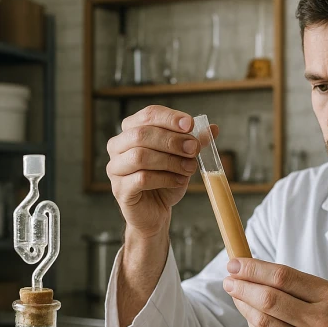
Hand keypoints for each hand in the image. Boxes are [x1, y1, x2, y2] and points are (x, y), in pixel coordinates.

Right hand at [107, 106, 216, 237]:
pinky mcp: (120, 189)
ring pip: (140, 156)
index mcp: (131, 130)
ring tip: (189, 168)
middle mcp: (117, 146)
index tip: (190, 124)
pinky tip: (178, 181)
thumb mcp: (183, 158)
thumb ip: (194, 143)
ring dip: (170, 161)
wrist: (156, 211)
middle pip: (141, 134)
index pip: (148, 115)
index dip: (169, 118)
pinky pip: (141, 179)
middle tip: (193, 149)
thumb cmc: (166, 180)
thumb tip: (213, 128)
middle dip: (171, 140)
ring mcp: (115, 168)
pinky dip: (164, 178)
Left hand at [223, 258, 327, 326]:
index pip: (283, 276)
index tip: (235, 263)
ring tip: (235, 295)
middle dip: (242, 286)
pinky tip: (250, 317)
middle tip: (229, 280)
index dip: (254, 268)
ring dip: (243, 306)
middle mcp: (321, 321)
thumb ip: (299, 287)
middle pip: (269, 298)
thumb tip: (257, 271)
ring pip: (263, 321)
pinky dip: (253, 326)